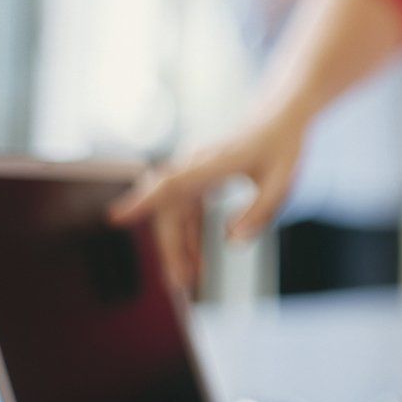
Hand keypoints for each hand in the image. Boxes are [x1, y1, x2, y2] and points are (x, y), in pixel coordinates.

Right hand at [108, 113, 305, 290]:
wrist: (283, 116)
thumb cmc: (284, 146)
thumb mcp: (281, 183)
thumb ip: (259, 212)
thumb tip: (232, 241)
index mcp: (215, 163)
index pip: (171, 184)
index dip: (143, 201)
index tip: (117, 218)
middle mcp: (198, 164)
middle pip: (172, 211)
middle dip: (172, 248)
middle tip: (180, 284)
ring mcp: (197, 170)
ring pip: (176, 213)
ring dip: (180, 245)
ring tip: (189, 279)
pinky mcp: (202, 175)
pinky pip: (188, 209)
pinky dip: (190, 233)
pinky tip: (197, 258)